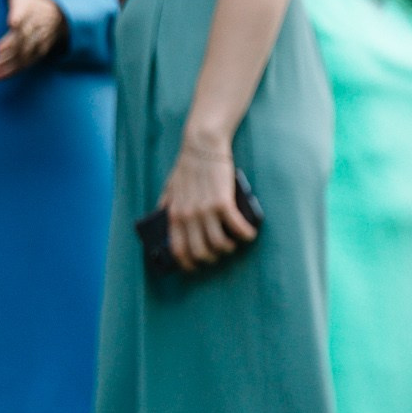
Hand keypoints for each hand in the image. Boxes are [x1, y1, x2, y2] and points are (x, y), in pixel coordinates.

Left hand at [0, 0, 64, 77]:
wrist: (56, 17)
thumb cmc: (31, 0)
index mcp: (28, 8)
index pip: (25, 12)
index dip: (20, 17)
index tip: (12, 22)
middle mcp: (34, 26)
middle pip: (24, 37)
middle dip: (12, 46)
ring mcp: (37, 42)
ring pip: (24, 53)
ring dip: (9, 62)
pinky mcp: (36, 53)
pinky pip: (25, 63)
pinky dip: (13, 70)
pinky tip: (0, 76)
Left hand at [158, 140, 257, 270]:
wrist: (202, 145)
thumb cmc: (187, 165)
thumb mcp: (170, 187)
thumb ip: (167, 205)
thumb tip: (162, 219)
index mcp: (174, 214)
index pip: (178, 250)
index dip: (189, 264)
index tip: (198, 267)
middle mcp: (188, 216)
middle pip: (201, 252)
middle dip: (213, 258)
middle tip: (220, 252)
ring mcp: (205, 210)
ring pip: (220, 244)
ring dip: (230, 248)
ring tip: (234, 242)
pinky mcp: (223, 203)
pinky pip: (237, 228)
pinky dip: (245, 235)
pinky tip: (249, 234)